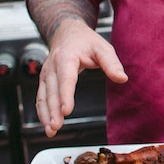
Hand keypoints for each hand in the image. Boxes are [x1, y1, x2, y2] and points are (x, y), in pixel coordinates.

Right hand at [36, 20, 127, 136]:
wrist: (67, 33)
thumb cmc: (86, 41)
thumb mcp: (102, 48)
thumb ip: (112, 63)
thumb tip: (122, 78)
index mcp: (66, 58)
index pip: (65, 79)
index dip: (65, 95)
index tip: (66, 110)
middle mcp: (52, 67)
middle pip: (52, 91)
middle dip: (53, 110)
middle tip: (56, 126)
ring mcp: (45, 74)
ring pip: (43, 96)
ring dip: (45, 114)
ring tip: (50, 130)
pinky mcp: (44, 81)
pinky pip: (41, 98)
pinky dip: (42, 112)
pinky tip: (47, 124)